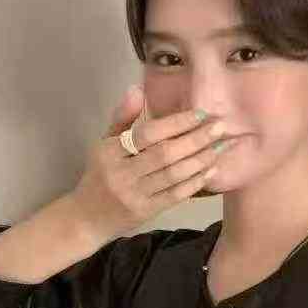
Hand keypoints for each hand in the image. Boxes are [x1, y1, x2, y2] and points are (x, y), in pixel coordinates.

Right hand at [70, 85, 231, 240]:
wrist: (87, 218)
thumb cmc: (99, 175)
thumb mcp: (103, 144)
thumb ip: (122, 118)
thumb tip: (137, 89)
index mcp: (110, 152)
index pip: (147, 134)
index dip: (175, 123)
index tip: (200, 113)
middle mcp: (122, 174)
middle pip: (165, 154)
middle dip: (195, 139)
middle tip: (220, 127)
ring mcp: (135, 195)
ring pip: (173, 175)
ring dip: (200, 160)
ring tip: (220, 146)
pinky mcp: (146, 212)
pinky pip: (175, 195)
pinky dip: (195, 182)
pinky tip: (211, 170)